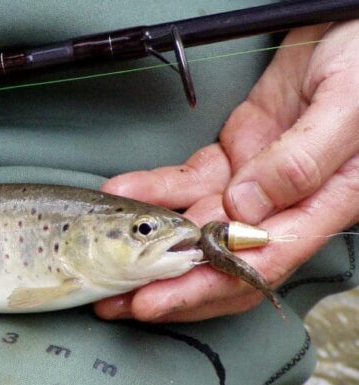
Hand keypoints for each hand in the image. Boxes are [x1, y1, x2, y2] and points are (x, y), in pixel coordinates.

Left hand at [94, 22, 358, 321]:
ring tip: (105, 260)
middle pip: (220, 259)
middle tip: (116, 301)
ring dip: (148, 243)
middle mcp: (286, 203)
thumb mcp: (346, 107)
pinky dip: (153, 188)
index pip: (259, 263)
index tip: (156, 301)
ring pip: (195, 224)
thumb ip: (302, 160)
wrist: (349, 28)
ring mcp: (256, 180)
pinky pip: (187, 179)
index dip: (203, 288)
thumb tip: (247, 207)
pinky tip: (121, 194)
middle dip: (166, 284)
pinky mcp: (234, 156)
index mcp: (324, 203)